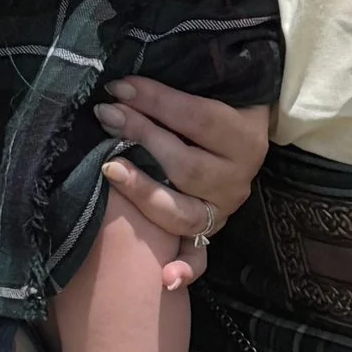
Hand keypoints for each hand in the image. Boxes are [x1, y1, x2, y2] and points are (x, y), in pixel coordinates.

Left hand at [101, 75, 270, 285]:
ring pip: (184, 211)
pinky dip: (184, 268)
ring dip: (144, 192)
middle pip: (186, 164)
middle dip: (142, 137)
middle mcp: (238, 178)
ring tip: (110, 168)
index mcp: (245, 136)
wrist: (242, 130)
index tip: (118, 87)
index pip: (198, 118)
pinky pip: (200, 257)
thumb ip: (186, 78)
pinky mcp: (210, 233)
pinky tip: (165, 278)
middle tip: (106, 115)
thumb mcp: (213, 87)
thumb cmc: (217, 102)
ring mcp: (223, 210)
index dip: (156, 102)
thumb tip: (132, 73)